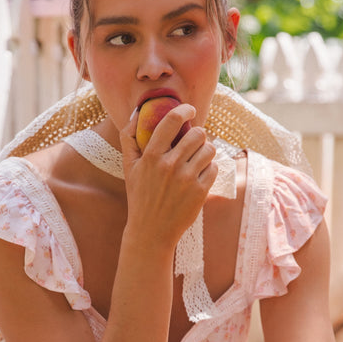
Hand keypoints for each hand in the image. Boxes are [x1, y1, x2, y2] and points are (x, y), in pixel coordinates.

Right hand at [119, 104, 217, 248]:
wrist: (151, 231)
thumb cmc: (139, 196)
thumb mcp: (128, 167)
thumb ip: (129, 137)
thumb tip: (137, 111)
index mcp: (151, 156)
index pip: (171, 121)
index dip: (184, 110)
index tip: (190, 110)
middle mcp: (170, 165)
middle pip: (197, 134)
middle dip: (198, 134)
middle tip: (194, 142)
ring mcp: (186, 179)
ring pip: (209, 149)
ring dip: (206, 150)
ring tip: (198, 157)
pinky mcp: (200, 192)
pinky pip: (214, 168)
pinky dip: (209, 168)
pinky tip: (200, 174)